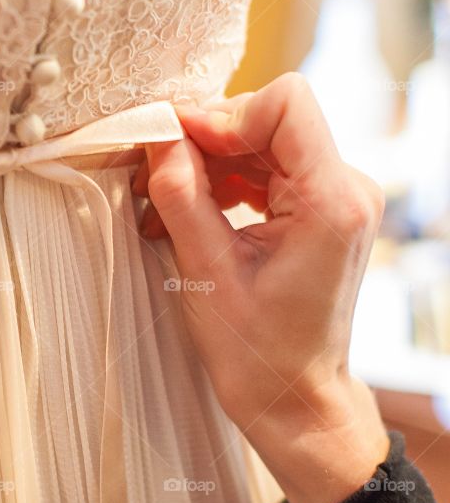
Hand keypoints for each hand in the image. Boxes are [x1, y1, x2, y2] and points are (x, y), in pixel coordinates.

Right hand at [136, 73, 389, 502]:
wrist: (296, 399)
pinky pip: (267, 168)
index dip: (224, 116)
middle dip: (206, 141)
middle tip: (154, 176)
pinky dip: (224, 181)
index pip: (286, 103)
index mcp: (332, 201)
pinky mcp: (321, 209)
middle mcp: (347, 189)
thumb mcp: (206, 273)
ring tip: (161, 203)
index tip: (178, 148)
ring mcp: (338, 198)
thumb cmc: (258, 353)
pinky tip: (187, 212)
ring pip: (262, 140)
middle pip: (270, 118)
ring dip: (208, 164)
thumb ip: (181, 196)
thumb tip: (157, 137)